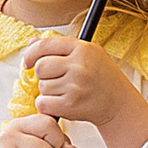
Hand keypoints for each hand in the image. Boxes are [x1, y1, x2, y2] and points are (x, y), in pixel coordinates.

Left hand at [20, 33, 147, 147]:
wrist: (118, 104)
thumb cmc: (101, 77)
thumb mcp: (86, 54)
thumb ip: (58, 47)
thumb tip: (32, 42)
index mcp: (82, 48)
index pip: (45, 45)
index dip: (31, 53)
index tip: (28, 62)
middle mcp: (79, 65)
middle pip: (40, 67)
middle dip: (43, 75)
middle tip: (56, 80)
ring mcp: (75, 86)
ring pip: (42, 87)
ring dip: (48, 91)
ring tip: (66, 92)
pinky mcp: (71, 105)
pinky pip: (43, 103)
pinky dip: (47, 105)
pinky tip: (61, 103)